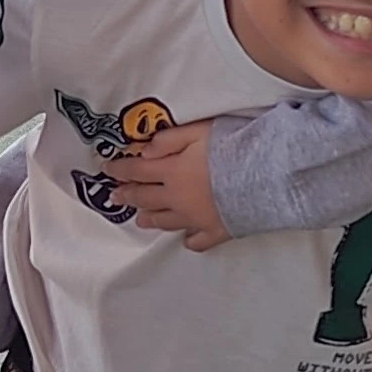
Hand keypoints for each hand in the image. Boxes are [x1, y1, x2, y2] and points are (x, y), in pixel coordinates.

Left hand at [115, 119, 225, 245]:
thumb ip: (169, 139)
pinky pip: (199, 240)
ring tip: (142, 220)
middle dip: (129, 196)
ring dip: (152, 219)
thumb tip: (144, 149)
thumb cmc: (232, 148)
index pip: (138, 170)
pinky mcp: (217, 231)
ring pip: (167, 221)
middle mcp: (178, 198)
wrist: (264, 178)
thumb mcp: (198, 131)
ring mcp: (196, 218)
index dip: (120, 169)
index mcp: (171, 172)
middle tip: (115, 197)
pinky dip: (190, 239)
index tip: (107, 170)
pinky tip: (187, 240)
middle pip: (146, 198)